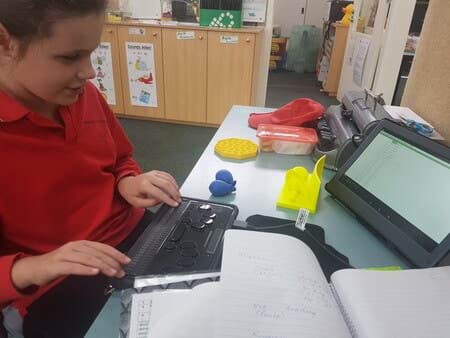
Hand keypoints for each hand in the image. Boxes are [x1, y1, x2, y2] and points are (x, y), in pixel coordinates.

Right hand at [11, 241, 130, 289]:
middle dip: (111, 262)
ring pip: (88, 259)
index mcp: (81, 243)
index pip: (102, 247)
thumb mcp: (77, 258)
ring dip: (102, 266)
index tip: (126, 261)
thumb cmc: (59, 264)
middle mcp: (75, 246)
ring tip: (113, 272)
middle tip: (121, 271)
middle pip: (97, 253)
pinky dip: (86, 269)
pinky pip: (74, 267)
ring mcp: (65, 254)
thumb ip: (91, 259)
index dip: (115, 253)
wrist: (34, 268)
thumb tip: (111, 264)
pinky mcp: (57, 265)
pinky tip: (95, 272)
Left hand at [118, 171, 180, 207]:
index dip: (168, 199)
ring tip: (178, 195)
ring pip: (168, 179)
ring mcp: (152, 173)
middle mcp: (148, 177)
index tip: (174, 204)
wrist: (126, 184)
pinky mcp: (156, 172)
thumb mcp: (138, 203)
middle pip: (166, 184)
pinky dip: (173, 181)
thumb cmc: (131, 193)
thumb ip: (150, 203)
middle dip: (174, 193)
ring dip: (175, 187)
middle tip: (178, 200)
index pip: (159, 193)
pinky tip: (175, 187)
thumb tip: (162, 200)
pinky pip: (167, 175)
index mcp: (143, 185)